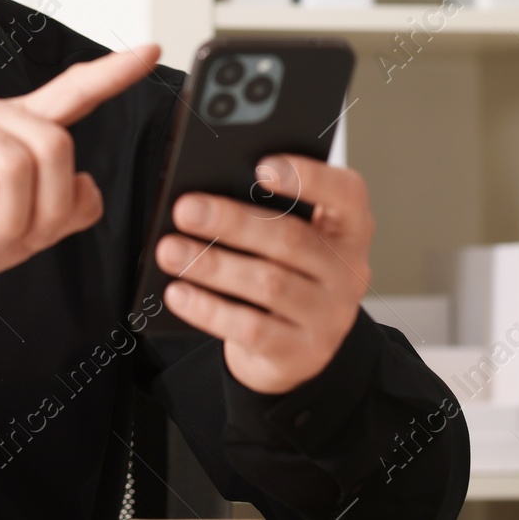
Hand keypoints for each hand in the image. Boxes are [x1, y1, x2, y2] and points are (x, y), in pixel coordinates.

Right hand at [0, 44, 160, 290]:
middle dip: (45, 209)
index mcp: (18, 128)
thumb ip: (62, 213)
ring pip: (14, 165)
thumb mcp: (21, 234)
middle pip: (54, 146)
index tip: (151, 51)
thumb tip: (86, 188)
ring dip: (5, 221)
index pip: (73, 93)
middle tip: (15, 238)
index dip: (113, 74)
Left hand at [154, 154, 373, 393]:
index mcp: (349, 229)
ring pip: (269, 284)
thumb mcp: (286, 241)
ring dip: (212, 265)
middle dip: (232, 222)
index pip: (347, 194)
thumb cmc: (283, 273)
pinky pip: (251, 329)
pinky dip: (209, 309)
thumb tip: (206, 197)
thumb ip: (264, 213)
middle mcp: (348, 271)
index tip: (261, 167)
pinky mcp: (301, 353)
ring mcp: (329, 316)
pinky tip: (178, 293)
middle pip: (292, 239)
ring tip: (169, 251)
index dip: (309, 177)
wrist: (294, 351)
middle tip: (185, 209)